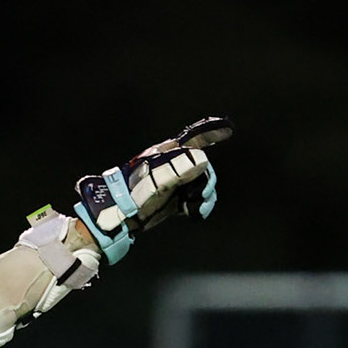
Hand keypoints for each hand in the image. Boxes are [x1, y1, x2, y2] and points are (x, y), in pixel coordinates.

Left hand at [72, 115, 231, 261]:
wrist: (118, 218)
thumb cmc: (132, 195)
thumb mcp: (156, 178)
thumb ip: (179, 168)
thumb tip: (202, 161)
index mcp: (166, 154)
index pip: (192, 140)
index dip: (210, 133)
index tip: (228, 128)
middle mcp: (172, 166)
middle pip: (202, 166)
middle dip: (206, 180)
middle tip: (197, 195)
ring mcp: (173, 183)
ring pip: (202, 184)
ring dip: (204, 195)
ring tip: (193, 206)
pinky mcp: (174, 199)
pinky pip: (196, 199)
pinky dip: (199, 206)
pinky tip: (193, 212)